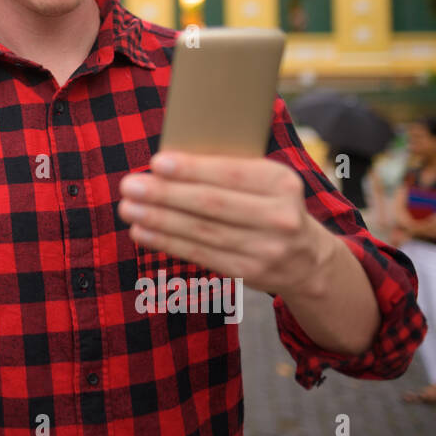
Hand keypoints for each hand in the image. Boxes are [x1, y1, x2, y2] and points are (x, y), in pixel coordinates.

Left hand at [118, 152, 332, 298]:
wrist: (307, 258)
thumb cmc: (269, 205)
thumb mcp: (265, 181)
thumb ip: (228, 170)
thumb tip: (168, 164)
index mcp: (282, 182)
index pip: (231, 174)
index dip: (192, 169)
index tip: (157, 163)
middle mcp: (279, 217)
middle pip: (211, 204)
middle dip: (165, 194)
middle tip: (129, 186)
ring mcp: (266, 248)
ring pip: (201, 231)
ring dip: (158, 219)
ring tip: (128, 208)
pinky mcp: (249, 272)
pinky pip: (200, 254)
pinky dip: (166, 242)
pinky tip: (142, 231)